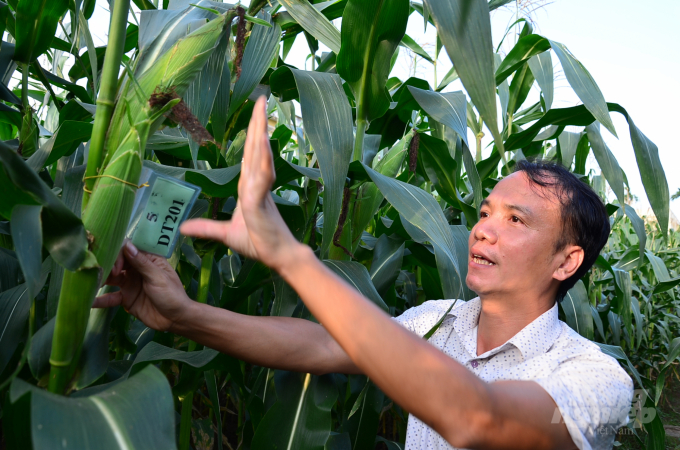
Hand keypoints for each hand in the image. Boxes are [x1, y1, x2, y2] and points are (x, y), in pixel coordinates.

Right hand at [92, 241, 190, 331]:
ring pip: (110, 278)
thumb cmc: (172, 294)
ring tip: (88, 282)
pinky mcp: (125, 298)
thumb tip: (127, 245)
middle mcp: (136, 269)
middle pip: (116, 261)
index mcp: (147, 259)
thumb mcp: (158, 277)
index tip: (116, 265)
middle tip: (101, 273)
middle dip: (106, 265)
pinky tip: (88, 302)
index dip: (119, 253)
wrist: (175, 319)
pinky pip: (110, 297)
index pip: (128, 249)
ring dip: (100, 279)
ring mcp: (129, 284)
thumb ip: (142, 263)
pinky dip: (100, 299)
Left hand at [180, 96, 299, 271]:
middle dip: (257, 122)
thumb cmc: (259, 243)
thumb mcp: (226, 234)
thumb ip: (206, 227)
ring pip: (260, 155)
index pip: (249, 154)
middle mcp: (256, 183)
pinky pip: (262, 175)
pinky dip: (263, 159)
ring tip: (262, 109)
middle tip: (260, 98)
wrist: (277, 256)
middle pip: (256, 147)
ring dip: (260, 131)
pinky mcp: (260, 200)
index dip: (252, 133)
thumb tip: (183, 228)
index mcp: (249, 186)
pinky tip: (264, 143)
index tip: (255, 114)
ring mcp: (260, 189)